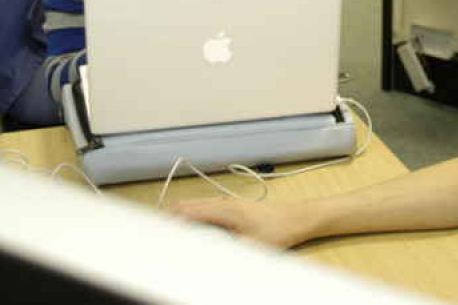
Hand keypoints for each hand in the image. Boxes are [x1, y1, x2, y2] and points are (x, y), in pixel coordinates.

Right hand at [170, 197, 313, 248]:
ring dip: (183, 218)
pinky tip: (195, 232)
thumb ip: (224, 250)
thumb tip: (203, 255)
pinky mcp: (234, 208)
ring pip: (197, 207)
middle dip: (172, 219)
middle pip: (187, 205)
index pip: (187, 211)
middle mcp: (223, 201)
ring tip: (173, 235)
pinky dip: (195, 218)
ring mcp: (228, 203)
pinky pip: (207, 210)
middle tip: (160, 237)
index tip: (158, 234)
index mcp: (224, 209)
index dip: (170, 221)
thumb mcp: (250, 246)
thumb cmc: (278, 230)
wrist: (299, 218)